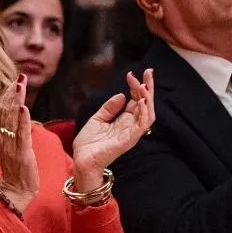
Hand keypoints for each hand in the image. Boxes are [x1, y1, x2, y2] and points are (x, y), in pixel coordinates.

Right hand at [0, 75, 38, 213]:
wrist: (14, 193)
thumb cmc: (15, 172)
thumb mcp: (11, 149)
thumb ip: (12, 134)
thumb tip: (17, 119)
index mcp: (1, 137)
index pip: (2, 111)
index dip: (8, 95)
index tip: (15, 81)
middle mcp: (3, 138)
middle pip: (5, 110)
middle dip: (13, 92)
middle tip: (20, 76)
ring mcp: (11, 146)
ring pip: (12, 118)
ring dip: (16, 100)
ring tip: (20, 84)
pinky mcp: (21, 153)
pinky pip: (21, 134)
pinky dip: (22, 120)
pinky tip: (23, 107)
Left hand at [72, 69, 154, 184]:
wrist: (81, 160)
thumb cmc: (89, 143)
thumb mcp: (97, 119)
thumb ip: (109, 108)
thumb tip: (122, 95)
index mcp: (124, 120)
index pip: (137, 100)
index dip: (136, 86)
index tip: (131, 74)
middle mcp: (131, 126)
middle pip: (146, 104)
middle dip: (149, 87)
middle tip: (149, 72)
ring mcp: (131, 133)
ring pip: (148, 114)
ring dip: (148, 98)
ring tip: (144, 84)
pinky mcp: (128, 140)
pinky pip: (141, 126)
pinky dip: (143, 113)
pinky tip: (141, 101)